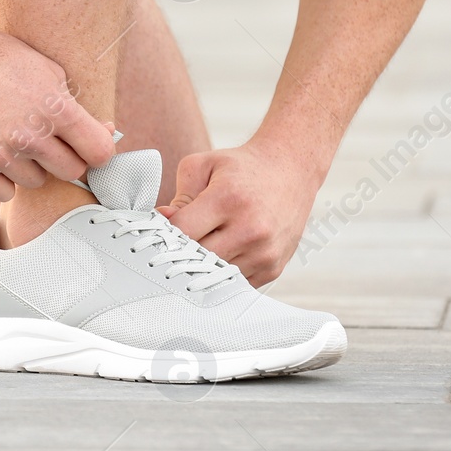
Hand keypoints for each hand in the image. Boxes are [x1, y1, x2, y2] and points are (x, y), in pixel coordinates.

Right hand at [0, 20, 114, 201]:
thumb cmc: (1, 58)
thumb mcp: (50, 71)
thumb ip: (77, 109)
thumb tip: (106, 133)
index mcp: (57, 109)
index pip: (100, 153)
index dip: (97, 150)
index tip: (88, 146)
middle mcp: (32, 136)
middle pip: (72, 172)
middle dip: (65, 158)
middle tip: (49, 141)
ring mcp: (1, 154)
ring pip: (36, 182)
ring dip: (31, 166)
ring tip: (13, 138)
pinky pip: (5, 192)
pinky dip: (3, 178)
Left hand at [158, 140, 324, 285]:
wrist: (291, 170)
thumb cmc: (242, 169)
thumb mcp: (204, 166)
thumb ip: (179, 196)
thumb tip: (163, 223)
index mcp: (228, 199)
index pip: (182, 232)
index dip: (164, 234)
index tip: (159, 232)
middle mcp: (250, 229)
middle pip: (196, 259)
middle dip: (180, 253)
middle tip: (173, 245)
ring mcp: (264, 252)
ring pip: (214, 276)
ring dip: (202, 267)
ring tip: (200, 248)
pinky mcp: (272, 268)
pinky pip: (233, 284)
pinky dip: (222, 273)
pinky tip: (221, 255)